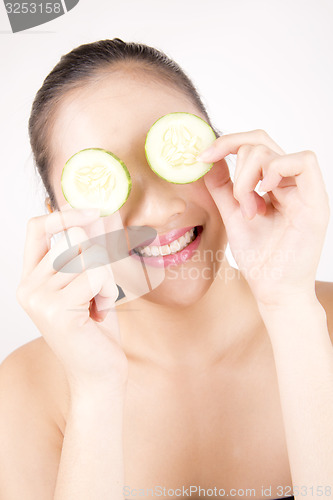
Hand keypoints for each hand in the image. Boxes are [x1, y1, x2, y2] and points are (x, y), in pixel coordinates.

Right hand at [16, 206, 127, 393]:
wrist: (100, 373)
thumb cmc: (97, 328)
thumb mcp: (92, 281)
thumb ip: (91, 249)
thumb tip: (101, 212)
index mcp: (32, 277)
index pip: (37, 228)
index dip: (65, 215)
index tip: (94, 212)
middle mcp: (28, 286)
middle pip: (74, 238)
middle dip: (99, 259)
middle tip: (99, 291)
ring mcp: (38, 298)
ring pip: (89, 256)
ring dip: (106, 279)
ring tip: (98, 305)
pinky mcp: (55, 310)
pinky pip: (96, 275)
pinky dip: (109, 291)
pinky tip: (100, 313)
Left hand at [201, 130, 329, 306]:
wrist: (273, 290)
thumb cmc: (258, 258)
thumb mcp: (232, 215)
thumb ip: (223, 187)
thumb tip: (210, 159)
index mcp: (273, 185)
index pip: (254, 146)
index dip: (227, 143)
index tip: (203, 157)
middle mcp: (290, 183)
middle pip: (261, 142)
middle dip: (236, 165)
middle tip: (234, 199)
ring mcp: (304, 190)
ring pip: (273, 152)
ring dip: (248, 179)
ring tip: (249, 211)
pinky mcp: (316, 201)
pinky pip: (303, 161)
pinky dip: (276, 170)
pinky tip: (264, 193)